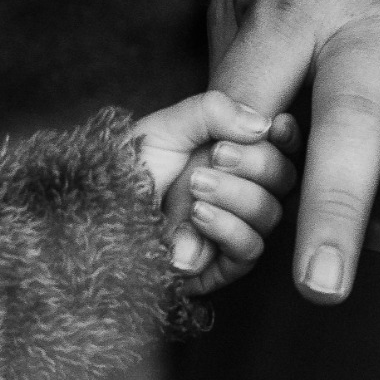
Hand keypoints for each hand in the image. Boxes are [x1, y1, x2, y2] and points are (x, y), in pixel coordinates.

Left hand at [132, 91, 299, 295]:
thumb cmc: (126, 169)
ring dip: (238, 196)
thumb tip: (263, 124)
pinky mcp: (217, 268)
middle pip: (284, 181)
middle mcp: (239, 192)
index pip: (283, 147)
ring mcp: (230, 231)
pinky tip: (198, 215)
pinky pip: (248, 252)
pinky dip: (227, 229)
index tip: (277, 126)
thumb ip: (214, 111)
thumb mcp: (168, 127)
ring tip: (196, 185)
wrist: (91, 213)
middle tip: (217, 155)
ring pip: (269, 216)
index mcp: (234, 156)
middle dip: (257, 164)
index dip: (288, 137)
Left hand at [206, 0, 379, 303]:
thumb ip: (231, 89)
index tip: (208, 220)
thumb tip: (201, 191)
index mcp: (295, 11)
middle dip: (337, 197)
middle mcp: (370, 16)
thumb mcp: (246, 6)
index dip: (230, 154)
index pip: (255, 92)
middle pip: (351, 110)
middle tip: (324, 275)